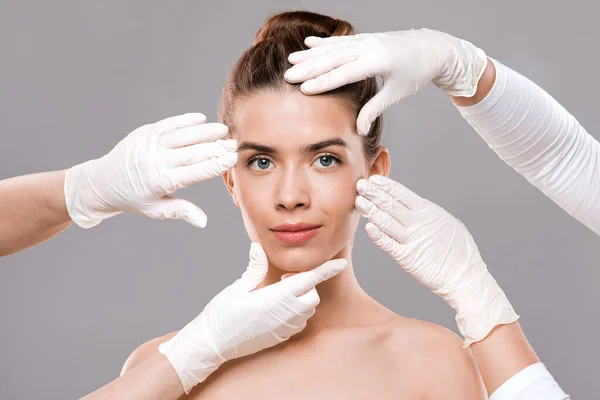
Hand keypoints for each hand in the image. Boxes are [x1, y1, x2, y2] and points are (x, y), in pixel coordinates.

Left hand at [64, 113, 236, 227]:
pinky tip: (201, 119)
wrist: (102, 183)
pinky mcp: (144, 133)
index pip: (194, 172)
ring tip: (223, 130)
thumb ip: (181, 211)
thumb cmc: (133, 198)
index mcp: (160, 182)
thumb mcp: (156, 210)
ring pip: (182, 136)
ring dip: (204, 132)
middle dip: (215, 148)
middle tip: (234, 145)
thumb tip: (203, 222)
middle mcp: (155, 161)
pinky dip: (184, 121)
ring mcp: (149, 144)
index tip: (232, 159)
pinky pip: (168, 125)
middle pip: (192, 153)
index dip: (215, 165)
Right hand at [158, 243, 347, 392]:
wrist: (212, 344)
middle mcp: (285, 315)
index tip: (340, 263)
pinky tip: (275, 309)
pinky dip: (295, 312)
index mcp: (276, 298)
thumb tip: (259, 247)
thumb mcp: (238, 287)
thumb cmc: (222, 314)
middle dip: (305, 285)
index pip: (309, 280)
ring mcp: (284, 329)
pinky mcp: (281, 337)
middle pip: (312, 295)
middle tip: (282, 280)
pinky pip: (299, 322)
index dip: (326, 270)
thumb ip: (255, 268)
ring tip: (276, 294)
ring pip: (308, 309)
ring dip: (300, 298)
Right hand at [284, 29, 486, 134]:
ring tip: (291, 60)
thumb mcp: (396, 94)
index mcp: (378, 62)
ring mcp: (367, 40)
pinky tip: (308, 45)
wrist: (433, 48)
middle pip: (333, 58)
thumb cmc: (416, 73)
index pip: (345, 73)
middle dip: (309, 67)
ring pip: (334, 47)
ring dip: (311, 54)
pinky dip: (323, 43)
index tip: (304, 88)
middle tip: (288, 75)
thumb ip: (374, 109)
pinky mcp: (366, 38)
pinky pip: (340, 41)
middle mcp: (370, 47)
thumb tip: (359, 130)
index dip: (323, 81)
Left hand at [355, 175, 517, 345]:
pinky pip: (389, 245)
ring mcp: (413, 240)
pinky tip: (368, 228)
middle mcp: (419, 223)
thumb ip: (429, 215)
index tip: (374, 179)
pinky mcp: (408, 258)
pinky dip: (378, 236)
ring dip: (371, 211)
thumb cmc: (460, 251)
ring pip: (386, 222)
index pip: (403, 194)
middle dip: (374, 193)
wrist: (466, 277)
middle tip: (360, 185)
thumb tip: (416, 206)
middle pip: (391, 205)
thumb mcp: (447, 224)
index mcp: (429, 212)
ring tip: (359, 201)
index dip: (386, 186)